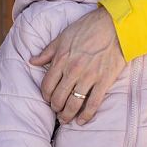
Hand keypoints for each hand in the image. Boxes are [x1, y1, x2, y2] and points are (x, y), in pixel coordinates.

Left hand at [30, 7, 125, 124]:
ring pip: (73, 104)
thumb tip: (32, 61)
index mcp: (61, 59)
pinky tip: (82, 121)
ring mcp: (89, 77)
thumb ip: (47, 51)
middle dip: (56, 108)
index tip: (48, 99)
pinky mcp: (104, 81)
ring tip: (66, 119)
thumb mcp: (63, 36)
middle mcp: (73, 70)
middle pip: (58, 97)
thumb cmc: (88, 27)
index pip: (47, 85)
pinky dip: (86, 115)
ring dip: (67, 115)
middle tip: (57, 111)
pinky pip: (93, 104)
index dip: (46, 96)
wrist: (115, 25)